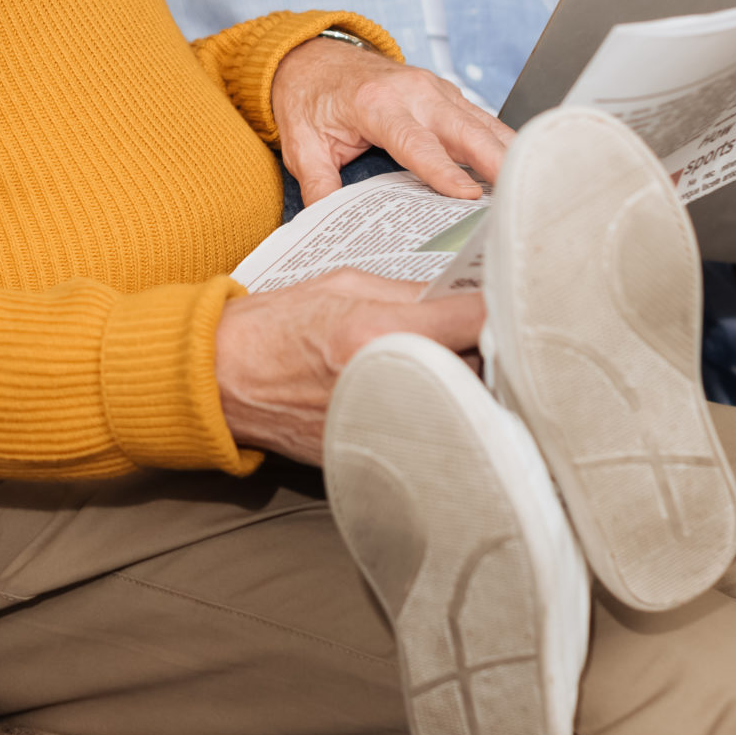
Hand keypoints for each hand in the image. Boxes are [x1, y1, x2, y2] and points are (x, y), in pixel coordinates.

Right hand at [215, 270, 486, 462]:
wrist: (222, 375)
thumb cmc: (278, 323)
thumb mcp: (345, 283)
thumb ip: (411, 291)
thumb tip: (465, 296)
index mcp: (378, 329)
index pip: (475, 318)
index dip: (503, 309)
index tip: (513, 302)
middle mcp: (384, 379)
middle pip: (479, 368)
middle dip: (494, 350)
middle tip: (499, 337)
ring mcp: (380, 422)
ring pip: (463, 407)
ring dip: (474, 388)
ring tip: (472, 369)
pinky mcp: (373, 452)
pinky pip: (431, 433)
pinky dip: (443, 417)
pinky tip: (439, 400)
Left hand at [270, 38, 510, 205]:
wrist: (312, 56)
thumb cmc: (310, 96)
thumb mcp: (301, 143)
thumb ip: (318, 185)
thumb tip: (325, 225)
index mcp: (375, 103)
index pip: (416, 143)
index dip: (444, 171)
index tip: (468, 196)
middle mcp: (412, 92)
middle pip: (464, 130)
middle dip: (497, 162)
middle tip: (521, 194)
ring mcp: (433, 89)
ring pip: (481, 123)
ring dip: (508, 153)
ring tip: (533, 187)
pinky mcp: (444, 95)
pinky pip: (479, 120)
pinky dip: (500, 144)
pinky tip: (517, 170)